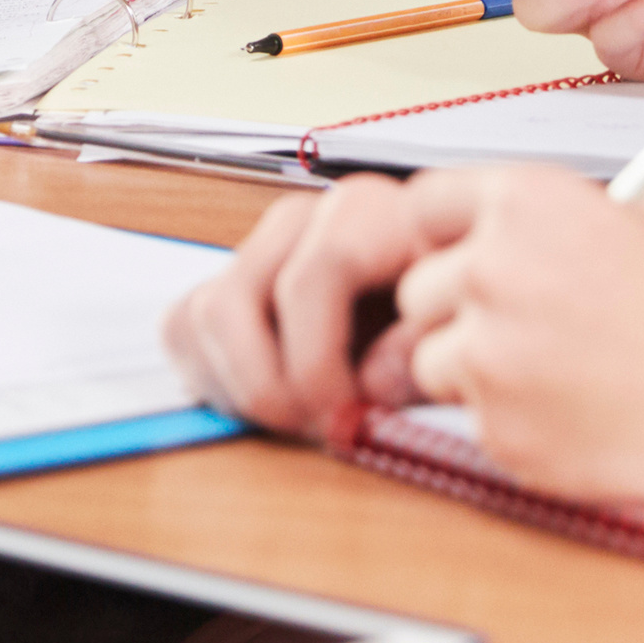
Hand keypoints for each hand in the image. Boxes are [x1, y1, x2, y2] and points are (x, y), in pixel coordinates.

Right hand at [168, 170, 494, 440]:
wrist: (442, 297)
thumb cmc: (450, 312)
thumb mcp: (458, 326)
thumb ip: (420, 351)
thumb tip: (371, 385)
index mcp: (370, 213)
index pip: (316, 271)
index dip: (317, 359)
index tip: (340, 417)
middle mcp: (305, 217)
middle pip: (239, 300)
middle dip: (271, 385)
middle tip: (316, 429)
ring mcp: (262, 245)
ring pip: (205, 314)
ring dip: (244, 385)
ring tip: (300, 418)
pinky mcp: (230, 276)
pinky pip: (186, 325)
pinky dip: (216, 377)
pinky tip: (272, 399)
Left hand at [390, 164, 643, 503]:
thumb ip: (568, 225)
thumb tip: (524, 237)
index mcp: (526, 203)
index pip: (425, 202)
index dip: (443, 235)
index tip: (455, 255)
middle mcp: (490, 270)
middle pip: (419, 291)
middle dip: (458, 312)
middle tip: (522, 331)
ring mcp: (488, 357)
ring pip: (434, 363)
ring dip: (479, 374)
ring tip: (562, 380)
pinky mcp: (499, 431)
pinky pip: (476, 425)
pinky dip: (514, 426)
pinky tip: (581, 418)